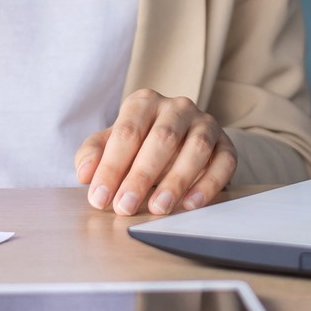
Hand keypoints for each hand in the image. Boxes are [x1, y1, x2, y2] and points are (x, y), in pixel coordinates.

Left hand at [76, 89, 237, 216]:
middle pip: (163, 139)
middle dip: (141, 176)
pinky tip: (189, 204)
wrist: (176, 141)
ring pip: (196, 148)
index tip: (100, 198)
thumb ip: (93, 154)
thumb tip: (86, 173)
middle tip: (125, 207)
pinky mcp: (225, 143)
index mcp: (145, 102)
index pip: (127, 132)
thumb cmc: (138, 145)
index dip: (111, 167)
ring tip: (157, 208)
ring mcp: (205, 123)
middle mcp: (177, 107)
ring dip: (176, 181)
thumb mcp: (110, 144)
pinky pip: (223, 161)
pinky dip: (208, 184)